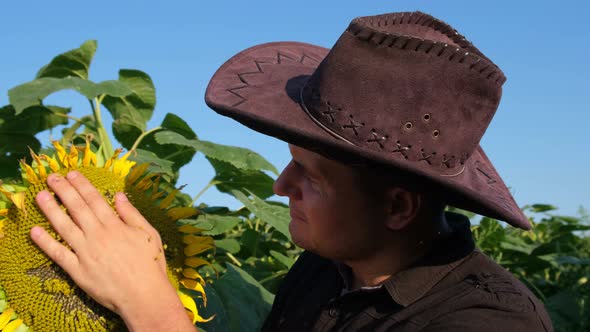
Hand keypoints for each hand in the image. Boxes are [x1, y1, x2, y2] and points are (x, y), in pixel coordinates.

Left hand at [31, 171, 194, 330]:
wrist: (144, 295)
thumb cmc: (150, 264)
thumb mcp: (149, 233)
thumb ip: (132, 214)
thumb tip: (119, 195)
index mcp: (115, 225)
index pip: (94, 199)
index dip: (81, 185)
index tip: (71, 174)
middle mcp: (98, 235)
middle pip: (76, 208)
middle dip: (63, 190)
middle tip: (51, 178)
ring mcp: (86, 253)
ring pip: (63, 226)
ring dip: (50, 210)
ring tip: (40, 196)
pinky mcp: (78, 271)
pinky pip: (59, 254)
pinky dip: (45, 243)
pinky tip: (35, 232)